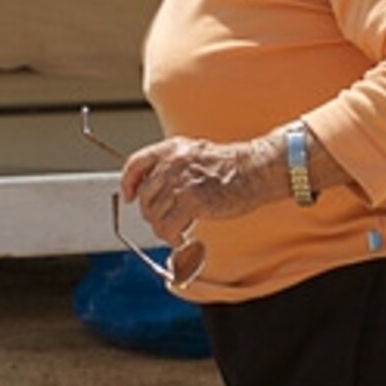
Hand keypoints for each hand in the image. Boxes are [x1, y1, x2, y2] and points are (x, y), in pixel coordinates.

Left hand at [120, 133, 287, 249]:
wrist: (256, 169)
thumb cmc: (231, 166)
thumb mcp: (195, 154)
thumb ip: (172, 166)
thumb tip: (150, 191)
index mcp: (172, 148)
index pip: (135, 164)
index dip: (128, 183)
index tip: (129, 197)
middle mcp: (173, 162)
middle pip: (145, 197)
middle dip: (152, 214)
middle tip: (166, 221)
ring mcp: (182, 181)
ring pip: (155, 215)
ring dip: (164, 228)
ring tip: (177, 230)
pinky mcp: (193, 201)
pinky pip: (168, 227)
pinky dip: (172, 237)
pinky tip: (183, 237)